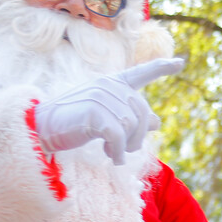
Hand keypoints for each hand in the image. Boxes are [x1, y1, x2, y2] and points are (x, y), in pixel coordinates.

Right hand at [33, 58, 183, 163]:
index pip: (141, 73)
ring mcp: (102, 97)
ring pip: (132, 127)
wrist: (42, 128)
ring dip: (126, 146)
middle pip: (142, 113)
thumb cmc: (73, 123)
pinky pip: (119, 137)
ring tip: (111, 152)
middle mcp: (109, 85)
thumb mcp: (105, 117)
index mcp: (112, 83)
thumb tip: (157, 121)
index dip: (161, 68)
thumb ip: (130, 116)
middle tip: (125, 150)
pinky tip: (110, 157)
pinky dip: (117, 151)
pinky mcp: (95, 113)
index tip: (180, 64)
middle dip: (139, 136)